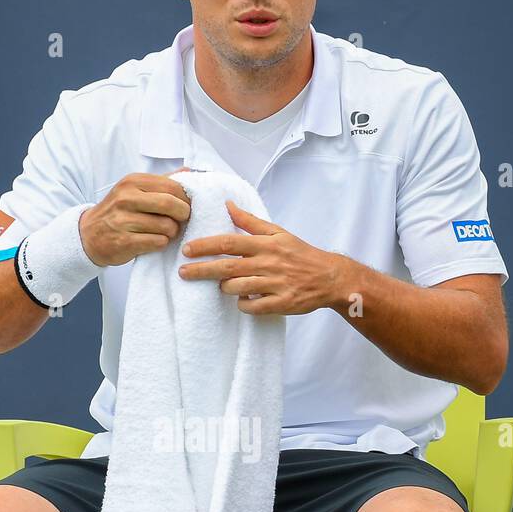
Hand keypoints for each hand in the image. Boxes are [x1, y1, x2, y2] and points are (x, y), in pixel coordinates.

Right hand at [79, 171, 191, 267]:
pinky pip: (157, 242)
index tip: (187, 205)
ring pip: (166, 226)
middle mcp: (126, 198)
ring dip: (172, 232)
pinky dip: (162, 243)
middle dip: (183, 214)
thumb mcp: (135, 190)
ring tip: (166, 232)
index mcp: (132, 182)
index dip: (186, 197)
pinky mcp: (124, 241)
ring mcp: (123, 220)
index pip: (171, 186)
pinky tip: (155, 241)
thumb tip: (189, 171)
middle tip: (182, 220)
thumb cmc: (118, 212)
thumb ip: (162, 181)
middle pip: (170, 204)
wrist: (89, 235)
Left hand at [177, 200, 348, 314]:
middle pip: (227, 266)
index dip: (206, 246)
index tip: (186, 250)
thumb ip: (251, 222)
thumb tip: (228, 205)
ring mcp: (275, 283)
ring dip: (225, 287)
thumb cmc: (300, 253)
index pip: (230, 242)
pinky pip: (252, 306)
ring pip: (237, 287)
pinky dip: (243, 304)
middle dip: (201, 270)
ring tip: (223, 286)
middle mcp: (269, 262)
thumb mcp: (278, 232)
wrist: (329, 277)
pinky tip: (242, 300)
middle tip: (183, 273)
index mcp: (266, 244)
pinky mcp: (281, 303)